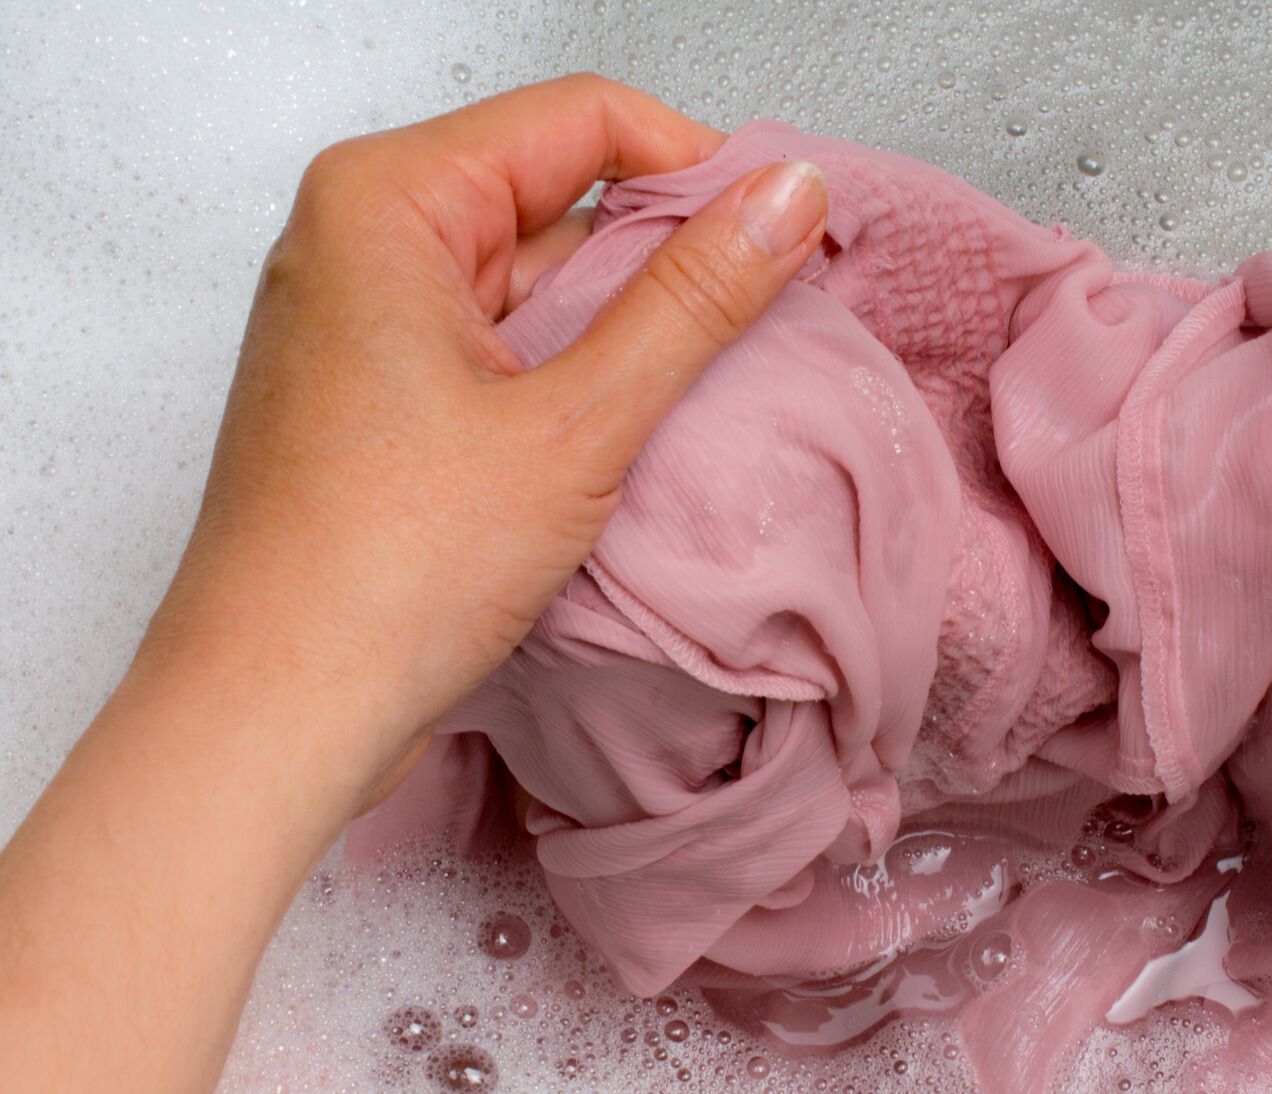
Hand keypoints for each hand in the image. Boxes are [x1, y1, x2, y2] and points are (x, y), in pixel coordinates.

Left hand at [0, 74, 826, 1092]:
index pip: (585, 118)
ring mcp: (372, 321)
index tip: (784, 238)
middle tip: (755, 331)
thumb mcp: (575, 422)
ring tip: (689, 405)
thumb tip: (786, 195)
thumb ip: (693, 296)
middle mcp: (366, 240)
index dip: (698, 169)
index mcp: (389, 201)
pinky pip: (508, 346)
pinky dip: (577, 381)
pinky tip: (626, 442)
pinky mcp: (386, 394)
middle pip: (563, 194)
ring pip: (542, 279)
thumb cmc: (378, 574)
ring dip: (626, 333)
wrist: (273, 716)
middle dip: (666, 260)